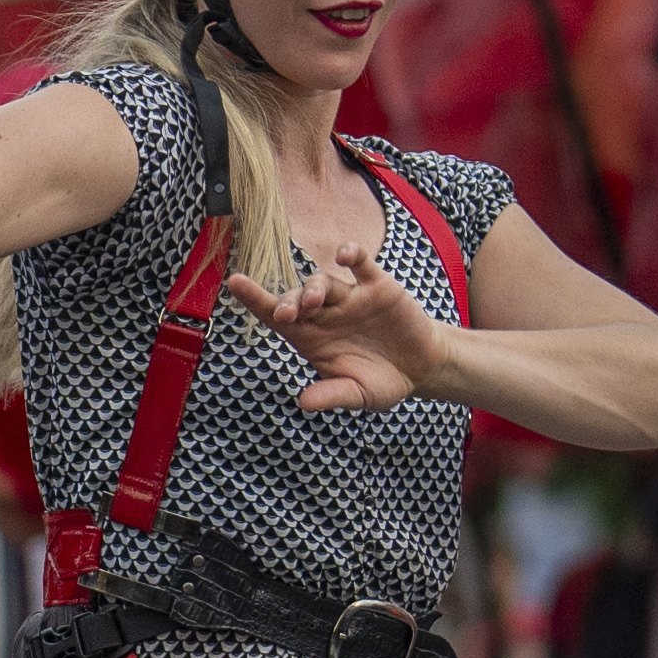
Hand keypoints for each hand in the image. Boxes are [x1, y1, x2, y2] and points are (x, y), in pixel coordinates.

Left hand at [227, 248, 449, 414]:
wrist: (422, 368)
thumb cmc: (381, 382)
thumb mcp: (357, 394)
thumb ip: (332, 395)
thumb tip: (304, 403)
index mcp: (312, 338)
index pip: (276, 315)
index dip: (255, 298)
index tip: (235, 282)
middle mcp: (326, 314)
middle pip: (298, 298)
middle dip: (290, 301)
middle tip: (288, 314)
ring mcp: (351, 298)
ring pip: (325, 282)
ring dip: (316, 287)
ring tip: (315, 301)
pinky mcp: (378, 287)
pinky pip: (362, 264)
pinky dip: (352, 254)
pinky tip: (344, 255)